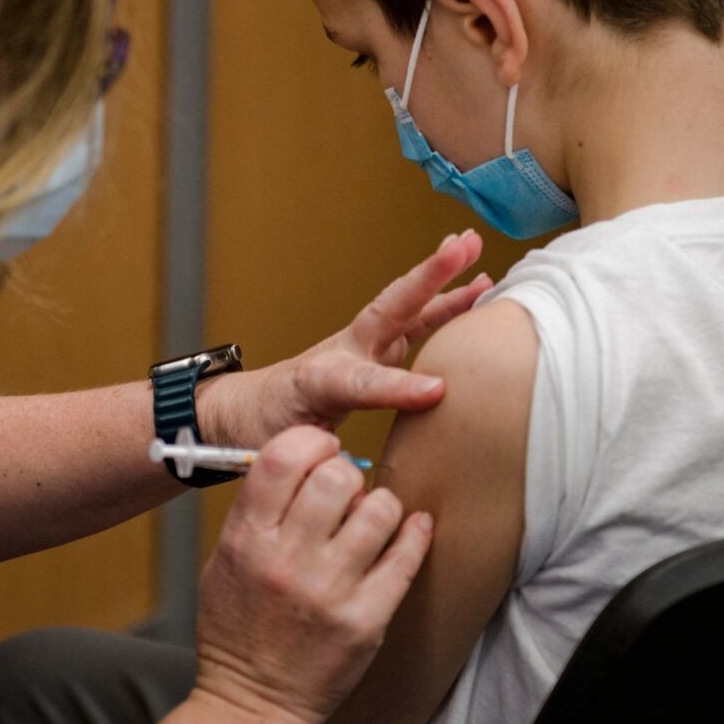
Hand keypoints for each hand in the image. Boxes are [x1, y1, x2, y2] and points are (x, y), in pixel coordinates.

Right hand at [193, 427, 433, 723]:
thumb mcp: (225, 561)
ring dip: (381, 506)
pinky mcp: (366, 620)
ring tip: (372, 519)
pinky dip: (414, 534)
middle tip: (347, 492)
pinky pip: (406, 557)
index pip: (282, 457)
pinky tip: (412, 529)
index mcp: (247, 540)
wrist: (252, 704)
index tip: (323, 450)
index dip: (311, 442)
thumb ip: (258, 511)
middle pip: (336, 477)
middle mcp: (287, 562)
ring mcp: (330, 592)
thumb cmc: (237, 629)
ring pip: (379, 511)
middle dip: (348, 474)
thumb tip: (305, 459)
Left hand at [203, 230, 489, 448]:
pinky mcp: (376, 351)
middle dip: (426, 279)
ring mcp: (362, 347)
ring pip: (407, 310)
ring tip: (477, 254)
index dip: (397, 385)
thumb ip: (317, 452)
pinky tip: (477, 292)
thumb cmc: (266, 430)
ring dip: (443, 282)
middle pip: (389, 311)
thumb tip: (353, 477)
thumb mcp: (285, 447)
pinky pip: (415, 323)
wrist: (246, 411)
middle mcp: (345, 354)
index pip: (362, 380)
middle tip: (461, 246)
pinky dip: (446, 306)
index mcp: (319, 380)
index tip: (438, 391)